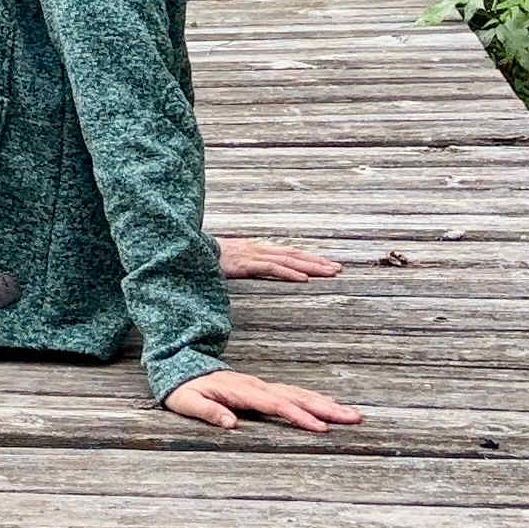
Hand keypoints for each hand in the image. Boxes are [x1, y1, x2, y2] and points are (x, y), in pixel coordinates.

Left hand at [165, 368, 362, 432]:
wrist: (179, 366)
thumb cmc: (182, 389)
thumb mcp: (186, 401)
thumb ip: (208, 411)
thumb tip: (231, 424)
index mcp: (241, 390)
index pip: (275, 405)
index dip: (297, 416)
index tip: (320, 427)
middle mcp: (256, 386)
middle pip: (297, 397)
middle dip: (326, 409)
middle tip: (354, 418)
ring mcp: (261, 386)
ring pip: (300, 394)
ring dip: (326, 404)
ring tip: (352, 414)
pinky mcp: (263, 389)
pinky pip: (294, 393)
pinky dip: (314, 398)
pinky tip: (330, 404)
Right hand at [218, 236, 342, 279]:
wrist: (189, 249)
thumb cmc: (207, 257)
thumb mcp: (231, 260)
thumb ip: (245, 263)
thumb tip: (256, 270)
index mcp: (257, 248)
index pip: (289, 252)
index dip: (309, 257)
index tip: (328, 263)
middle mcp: (259, 249)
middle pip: (295, 254)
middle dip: (318, 262)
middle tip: (339, 269)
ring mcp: (253, 255)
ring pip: (289, 260)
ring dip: (311, 267)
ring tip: (330, 273)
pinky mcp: (246, 263)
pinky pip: (272, 268)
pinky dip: (289, 273)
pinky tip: (304, 279)